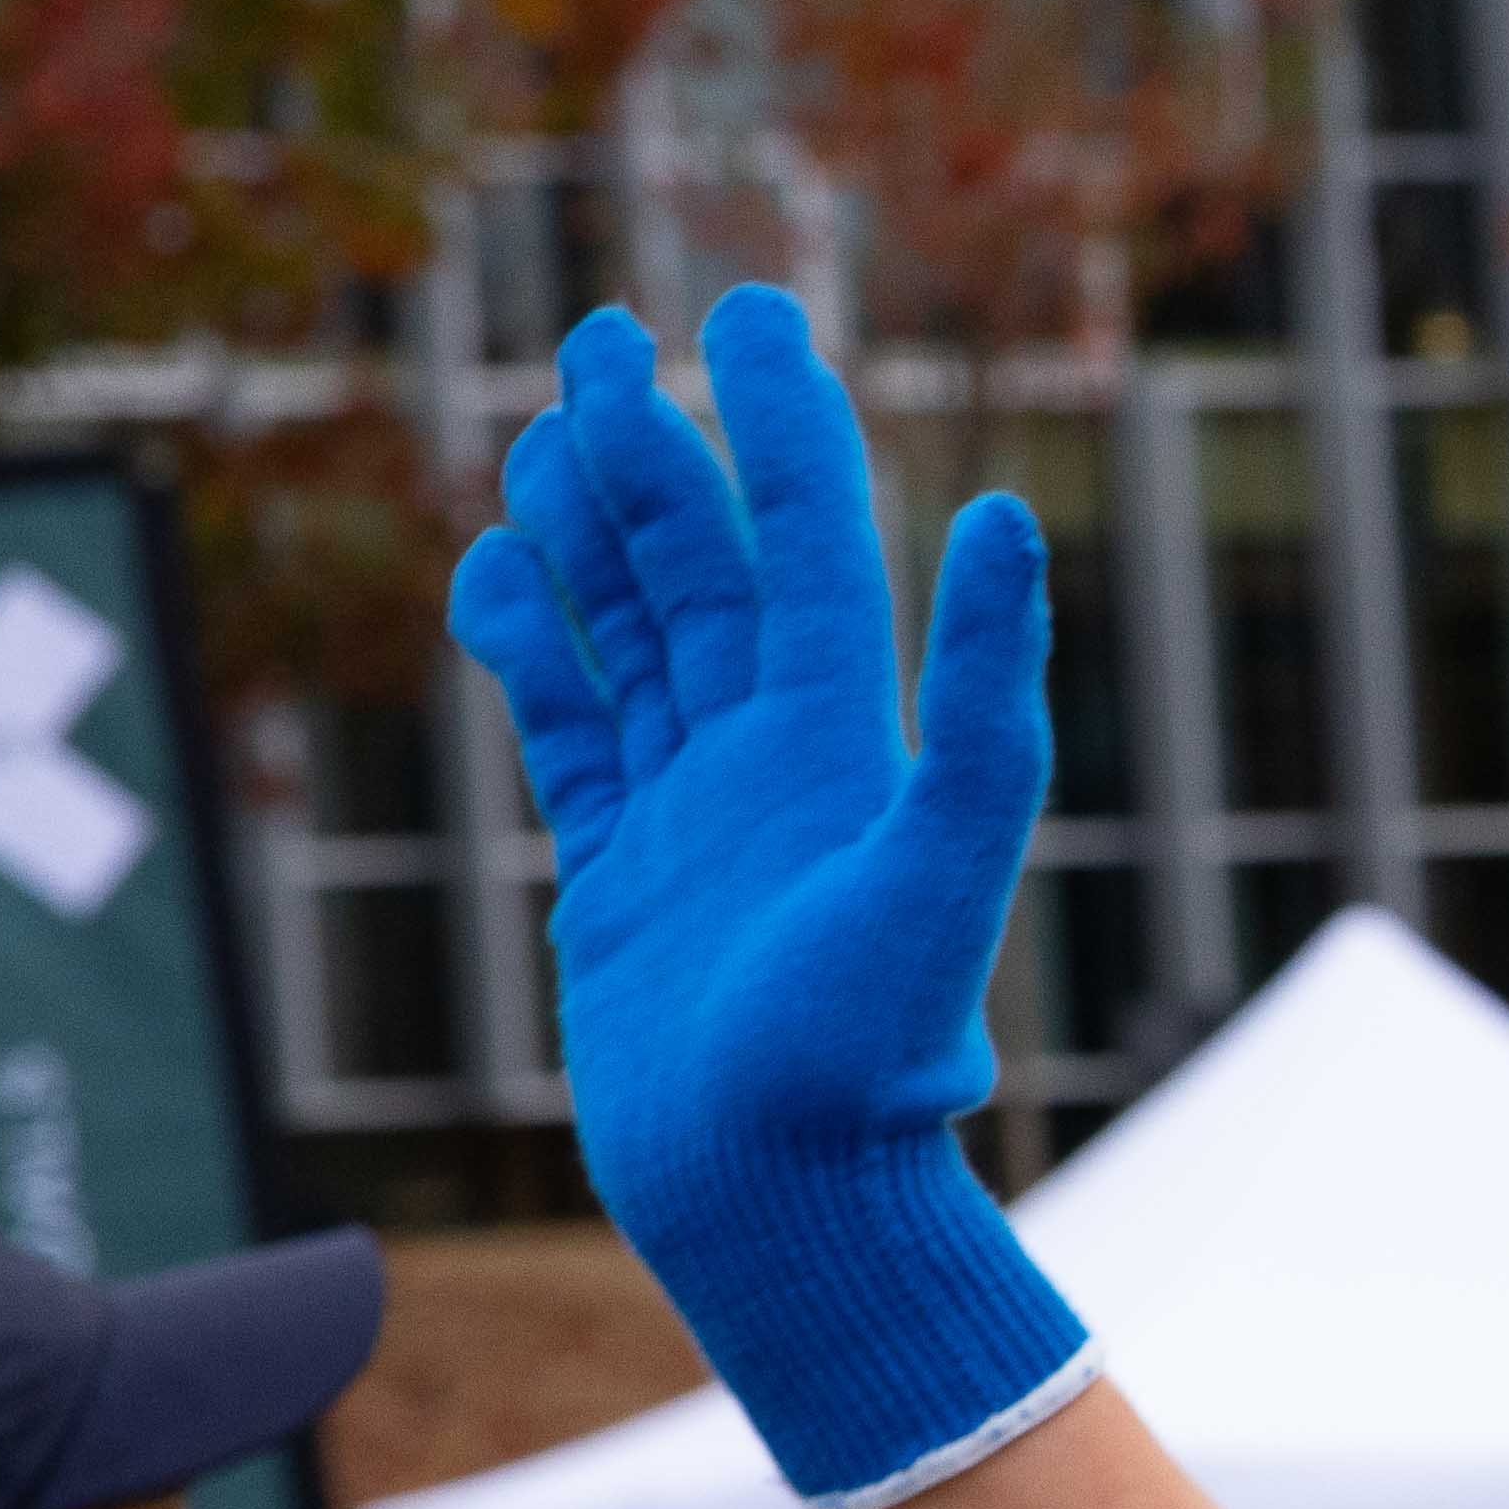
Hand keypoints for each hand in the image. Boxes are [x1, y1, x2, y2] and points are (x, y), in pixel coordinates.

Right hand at [445, 291, 1092, 1508]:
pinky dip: (535, 652)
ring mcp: (695, 813)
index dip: (779, 422)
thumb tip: (1009, 521)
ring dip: (592, 534)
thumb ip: (987, 702)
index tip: (744, 310)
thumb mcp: (943, 864)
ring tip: (551, 432)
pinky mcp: (622, 874)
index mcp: (847, 741)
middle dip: (654, 452)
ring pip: (634, 634)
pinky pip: (572, 733)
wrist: (790, 1197)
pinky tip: (499, 577)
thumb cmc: (870, 1054)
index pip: (809, 540)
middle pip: (705, 567)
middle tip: (600, 338)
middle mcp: (776, 762)